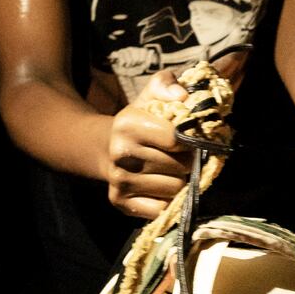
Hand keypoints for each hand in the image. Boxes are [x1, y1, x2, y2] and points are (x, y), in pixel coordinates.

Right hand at [105, 69, 193, 218]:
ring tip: (168, 169)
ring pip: (175, 188)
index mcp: (127, 123)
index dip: (189, 139)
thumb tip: (182, 96)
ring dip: (179, 180)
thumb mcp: (150, 95)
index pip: (176, 138)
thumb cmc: (140, 120)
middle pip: (180, 166)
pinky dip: (166, 200)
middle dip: (186, 161)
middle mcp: (120, 153)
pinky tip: (158, 186)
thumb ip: (167, 85)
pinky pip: (162, 209)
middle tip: (178, 155)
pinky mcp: (120, 201)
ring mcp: (119, 180)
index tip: (187, 137)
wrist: (105, 148)